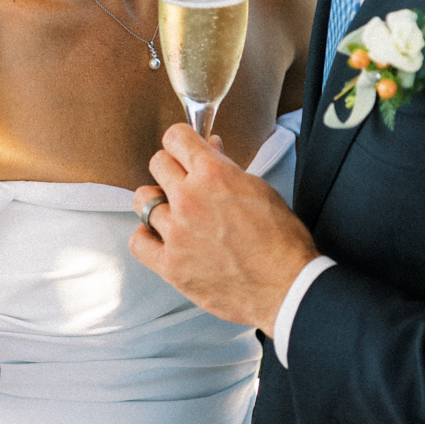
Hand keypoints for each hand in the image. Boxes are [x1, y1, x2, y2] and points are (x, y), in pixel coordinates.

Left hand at [129, 123, 316, 330]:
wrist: (286, 286)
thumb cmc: (281, 240)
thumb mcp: (259, 189)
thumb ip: (227, 167)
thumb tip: (210, 148)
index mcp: (213, 174)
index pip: (175, 137)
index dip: (182, 142)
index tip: (184, 151)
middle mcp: (189, 199)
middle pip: (157, 163)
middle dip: (172, 169)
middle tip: (185, 182)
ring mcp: (176, 233)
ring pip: (143, 200)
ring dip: (157, 202)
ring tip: (174, 213)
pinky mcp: (170, 265)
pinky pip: (138, 241)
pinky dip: (147, 237)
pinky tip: (162, 238)